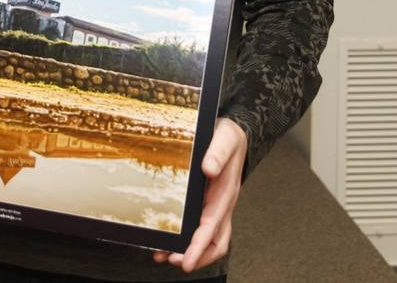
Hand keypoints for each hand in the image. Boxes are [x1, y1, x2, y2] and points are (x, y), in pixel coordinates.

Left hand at [153, 117, 246, 272]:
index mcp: (226, 194)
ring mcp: (214, 207)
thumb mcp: (225, 139)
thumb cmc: (230, 138)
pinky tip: (166, 239)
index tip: (186, 261)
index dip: (199, 246)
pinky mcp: (205, 204)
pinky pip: (197, 226)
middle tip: (174, 261)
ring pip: (206, 239)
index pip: (212, 227)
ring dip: (187, 250)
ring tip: (163, 255)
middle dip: (196, 256)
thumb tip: (209, 168)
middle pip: (215, 242)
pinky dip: (183, 237)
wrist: (233, 134)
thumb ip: (217, 153)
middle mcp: (221, 205)